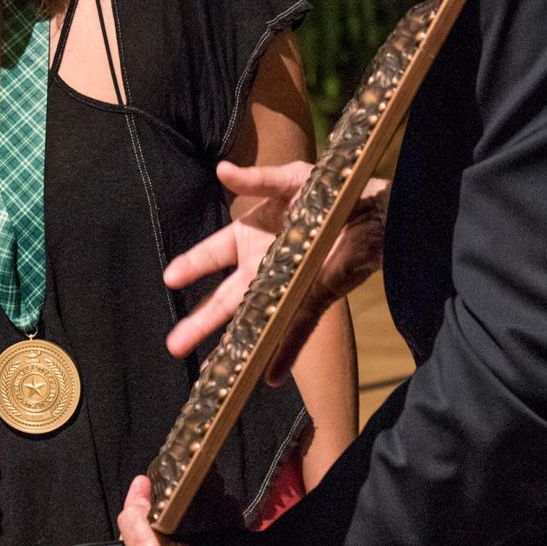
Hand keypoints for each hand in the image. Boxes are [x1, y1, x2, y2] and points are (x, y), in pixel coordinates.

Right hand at [163, 160, 389, 378]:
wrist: (376, 210)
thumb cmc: (333, 191)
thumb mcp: (293, 178)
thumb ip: (259, 179)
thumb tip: (222, 170)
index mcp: (252, 236)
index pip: (213, 254)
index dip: (191, 266)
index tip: (170, 279)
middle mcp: (264, 266)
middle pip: (225, 298)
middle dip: (200, 321)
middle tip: (174, 344)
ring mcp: (288, 286)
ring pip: (253, 320)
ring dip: (232, 344)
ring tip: (210, 369)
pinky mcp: (315, 298)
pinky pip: (297, 330)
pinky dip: (286, 353)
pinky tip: (269, 376)